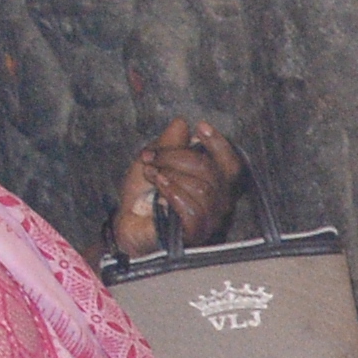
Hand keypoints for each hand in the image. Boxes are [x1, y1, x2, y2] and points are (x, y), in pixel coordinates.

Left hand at [113, 119, 240, 257]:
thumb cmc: (142, 196)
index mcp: (213, 184)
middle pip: (208, 169)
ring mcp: (209, 220)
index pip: (229, 164)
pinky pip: (193, 210)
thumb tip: (181, 123)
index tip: (200, 127)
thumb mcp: (152, 161)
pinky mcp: (195, 234)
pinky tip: (159, 191)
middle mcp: (218, 203)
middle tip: (151, 156)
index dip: (219, 145)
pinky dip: (173, 194)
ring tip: (151, 175)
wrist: (127, 224)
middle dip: (175, 157)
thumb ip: (168, 143)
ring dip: (170, 176)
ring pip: (201, 189)